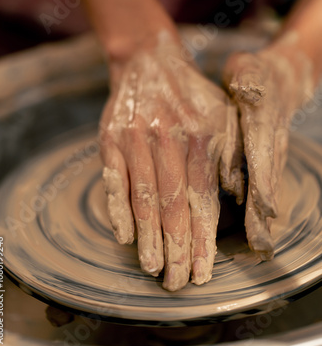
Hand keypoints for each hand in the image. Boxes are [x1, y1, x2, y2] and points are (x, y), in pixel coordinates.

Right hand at [99, 32, 243, 290]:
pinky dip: (118, 210)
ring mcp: (135, 138)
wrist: (149, 62)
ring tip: (153, 268)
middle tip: (177, 282)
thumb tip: (234, 201)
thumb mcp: (222, 116)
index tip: (203, 271)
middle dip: (176, 250)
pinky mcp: (110, 138)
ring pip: (143, 198)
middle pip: (172, 206)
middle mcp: (167, 138)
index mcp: (201, 135)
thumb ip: (230, 156)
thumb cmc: (191, 96)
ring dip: (148, 238)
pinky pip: (113, 180)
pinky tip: (124, 237)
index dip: (203, 239)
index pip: (203, 199)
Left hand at [223, 40, 313, 259]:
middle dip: (263, 214)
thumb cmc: (256, 73)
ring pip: (268, 188)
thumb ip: (249, 85)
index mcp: (263, 122)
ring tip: (259, 247)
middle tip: (260, 245)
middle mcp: (272, 143)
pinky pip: (266, 185)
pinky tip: (256, 228)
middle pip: (267, 181)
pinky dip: (262, 208)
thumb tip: (247, 92)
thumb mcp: (248, 72)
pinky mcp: (270, 158)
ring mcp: (273, 152)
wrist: (281, 77)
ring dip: (263, 216)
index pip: (263, 156)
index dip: (264, 184)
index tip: (266, 211)